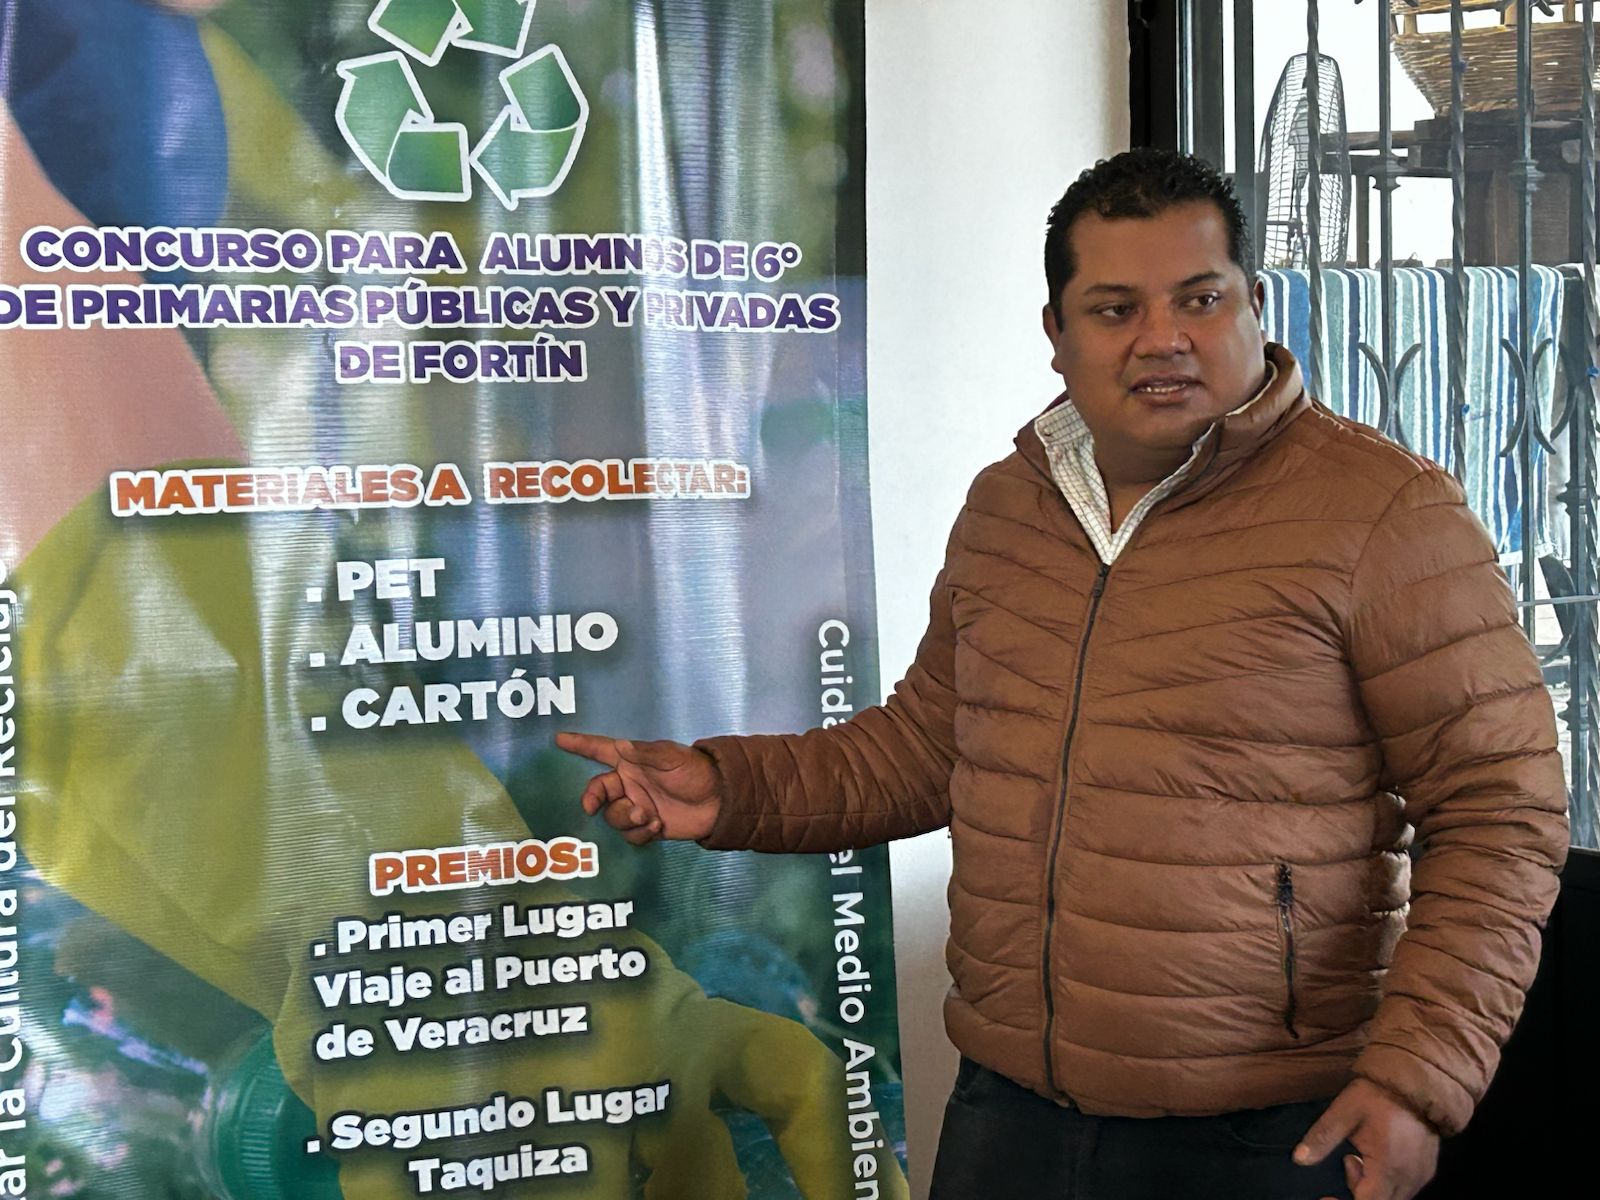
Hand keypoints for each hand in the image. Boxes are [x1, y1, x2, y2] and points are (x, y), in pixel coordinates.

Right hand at [557, 731, 722, 842]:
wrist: (720, 801)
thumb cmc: (696, 771)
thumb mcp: (673, 757)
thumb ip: (646, 754)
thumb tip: (623, 747)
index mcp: (632, 761)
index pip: (600, 750)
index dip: (580, 745)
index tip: (558, 739)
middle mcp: (630, 783)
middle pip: (597, 791)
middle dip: (592, 798)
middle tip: (591, 806)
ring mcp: (637, 806)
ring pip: (612, 816)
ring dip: (625, 817)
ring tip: (647, 815)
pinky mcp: (647, 827)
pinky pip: (629, 835)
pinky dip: (639, 833)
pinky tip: (656, 826)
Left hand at [1295, 1078, 1438, 1199]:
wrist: (1415, 1079)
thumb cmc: (1378, 1094)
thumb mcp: (1344, 1111)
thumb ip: (1322, 1137)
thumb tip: (1299, 1159)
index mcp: (1389, 1167)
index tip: (1325, 1196)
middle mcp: (1410, 1179)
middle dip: (1357, 1193)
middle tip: (1347, 1161)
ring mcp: (1421, 1176)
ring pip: (1393, 1199)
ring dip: (1370, 1188)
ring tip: (1357, 1156)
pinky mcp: (1426, 1170)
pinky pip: (1403, 1190)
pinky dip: (1384, 1183)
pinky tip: (1374, 1158)